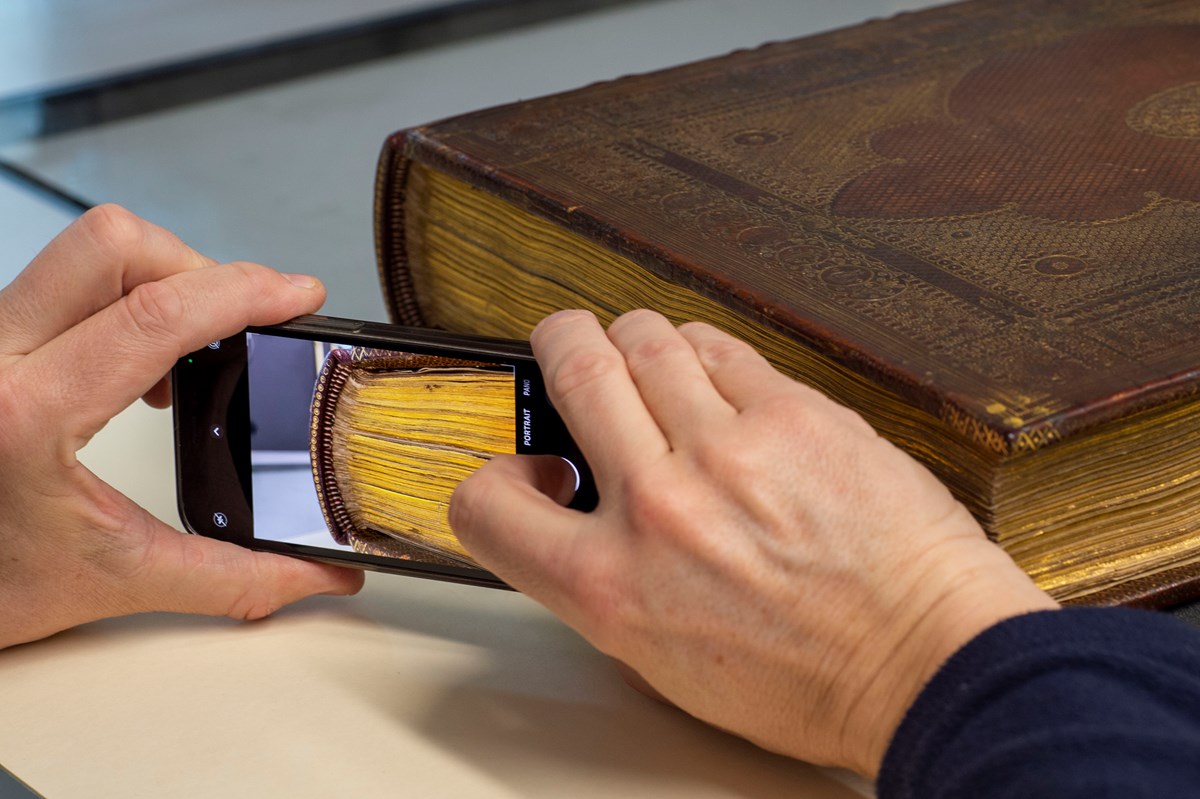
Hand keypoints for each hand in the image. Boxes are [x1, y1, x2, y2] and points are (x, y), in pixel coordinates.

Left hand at [0, 205, 362, 649]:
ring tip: (188, 350)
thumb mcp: (110, 582)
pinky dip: (121, 302)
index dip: (242, 293)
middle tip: (239, 317)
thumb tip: (315, 577)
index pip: (154, 315)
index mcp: (24, 413)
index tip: (294, 295)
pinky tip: (137, 363)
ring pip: (82, 251)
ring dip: (159, 281)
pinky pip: (60, 282)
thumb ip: (230, 581)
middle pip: (110, 243)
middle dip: (195, 266)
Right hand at [451, 309, 1056, 775]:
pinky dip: (704, 351)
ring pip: (644, 336)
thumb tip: (586, 511)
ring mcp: (728, 449)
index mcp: (610, 585)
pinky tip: (714, 377)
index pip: (486, 500)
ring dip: (633, 341)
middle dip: (559, 345)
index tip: (532, 469)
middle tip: (570, 353)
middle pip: (571, 365)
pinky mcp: (795, 412)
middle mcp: (658, 506)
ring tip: (651, 364)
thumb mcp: (662, 660)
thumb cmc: (810, 681)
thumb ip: (605, 579)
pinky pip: (722, 345)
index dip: (495, 476)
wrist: (926, 665)